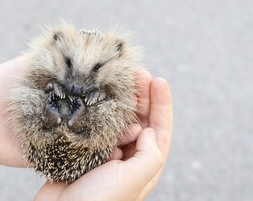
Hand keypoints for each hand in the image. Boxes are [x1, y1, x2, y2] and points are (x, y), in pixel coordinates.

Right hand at [34, 70, 172, 200]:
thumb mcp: (134, 179)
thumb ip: (149, 153)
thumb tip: (145, 128)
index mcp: (146, 165)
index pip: (160, 129)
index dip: (162, 103)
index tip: (157, 80)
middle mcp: (130, 157)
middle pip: (141, 120)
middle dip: (142, 96)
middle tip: (137, 73)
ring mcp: (109, 152)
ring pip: (120, 120)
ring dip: (122, 100)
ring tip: (120, 80)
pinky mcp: (90, 148)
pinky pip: (100, 124)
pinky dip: (102, 110)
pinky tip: (100, 97)